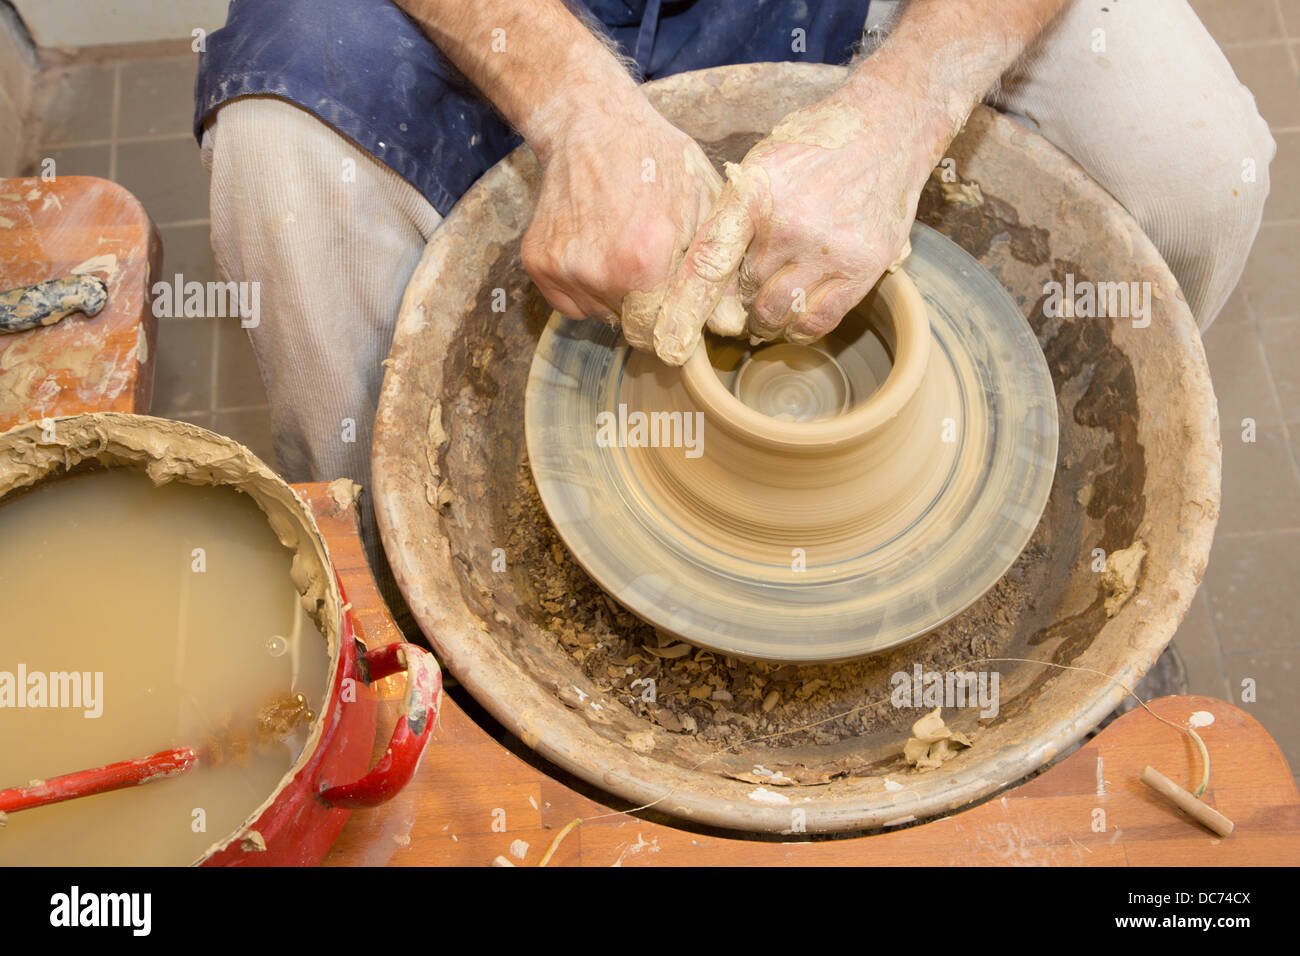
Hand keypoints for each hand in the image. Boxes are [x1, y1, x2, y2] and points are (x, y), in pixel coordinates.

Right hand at [521, 91, 745, 351]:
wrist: (588, 123)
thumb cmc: (653, 158)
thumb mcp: (702, 203)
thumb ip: (715, 268)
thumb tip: (729, 324)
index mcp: (646, 259)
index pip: (663, 332)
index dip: (676, 326)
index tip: (681, 315)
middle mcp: (599, 271)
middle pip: (631, 327)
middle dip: (648, 309)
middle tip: (654, 268)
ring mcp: (563, 269)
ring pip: (602, 315)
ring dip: (617, 297)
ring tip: (623, 248)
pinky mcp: (538, 264)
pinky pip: (571, 303)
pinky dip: (588, 287)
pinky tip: (597, 248)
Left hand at [653, 94, 938, 364]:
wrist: (888, 130)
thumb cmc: (812, 149)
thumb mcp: (761, 165)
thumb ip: (730, 217)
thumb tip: (694, 280)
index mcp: (754, 192)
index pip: (709, 260)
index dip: (686, 305)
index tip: (669, 343)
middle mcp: (790, 223)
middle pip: (740, 292)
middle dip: (734, 300)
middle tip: (737, 295)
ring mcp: (829, 248)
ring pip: (774, 312)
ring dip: (763, 319)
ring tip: (763, 305)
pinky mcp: (862, 268)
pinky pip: (815, 321)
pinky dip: (796, 328)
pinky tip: (793, 316)